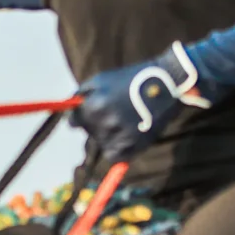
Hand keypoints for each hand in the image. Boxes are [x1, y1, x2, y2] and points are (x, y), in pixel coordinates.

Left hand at [74, 42, 212, 162]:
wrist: (166, 83)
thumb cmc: (131, 78)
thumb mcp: (102, 79)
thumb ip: (81, 93)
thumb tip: (68, 106)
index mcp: (94, 105)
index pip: (74, 122)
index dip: (83, 117)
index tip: (93, 113)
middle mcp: (104, 122)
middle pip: (89, 133)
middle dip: (96, 125)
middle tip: (115, 114)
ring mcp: (120, 134)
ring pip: (102, 145)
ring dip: (109, 137)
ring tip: (126, 122)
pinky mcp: (135, 145)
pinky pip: (115, 157)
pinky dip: (119, 149)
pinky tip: (128, 136)